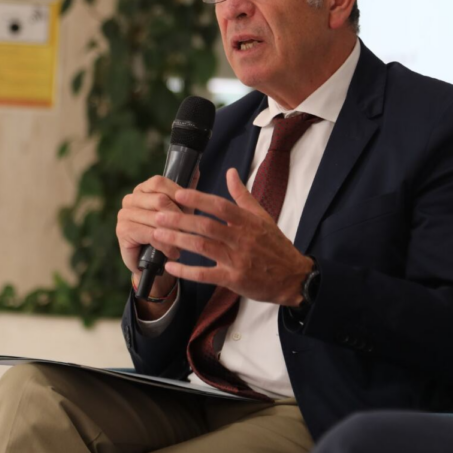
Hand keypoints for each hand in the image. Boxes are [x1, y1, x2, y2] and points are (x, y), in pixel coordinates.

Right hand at [116, 174, 195, 303]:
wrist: (152, 264)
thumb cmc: (168, 233)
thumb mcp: (180, 211)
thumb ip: (186, 192)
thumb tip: (196, 168)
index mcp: (142, 189)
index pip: (159, 182)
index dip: (178, 194)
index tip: (192, 207)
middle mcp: (130, 199)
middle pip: (159, 200)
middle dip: (179, 216)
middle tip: (190, 230)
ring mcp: (124, 214)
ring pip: (156, 218)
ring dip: (174, 233)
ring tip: (185, 243)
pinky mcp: (123, 231)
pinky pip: (150, 234)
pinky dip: (165, 244)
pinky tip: (173, 252)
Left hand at [152, 168, 313, 306]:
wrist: (293, 278)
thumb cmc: (276, 246)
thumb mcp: (263, 217)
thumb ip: (243, 196)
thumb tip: (231, 172)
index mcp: (249, 222)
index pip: (221, 206)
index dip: (199, 198)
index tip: (179, 193)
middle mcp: (242, 239)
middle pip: (207, 226)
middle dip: (181, 219)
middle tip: (159, 214)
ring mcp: (238, 260)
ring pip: (203, 248)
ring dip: (179, 240)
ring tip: (158, 234)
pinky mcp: (234, 280)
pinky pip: (206, 275)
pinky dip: (187, 271)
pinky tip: (171, 267)